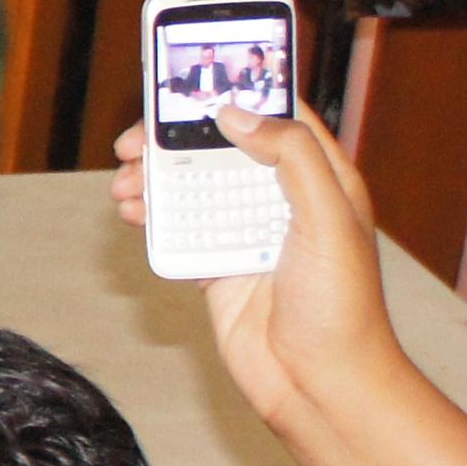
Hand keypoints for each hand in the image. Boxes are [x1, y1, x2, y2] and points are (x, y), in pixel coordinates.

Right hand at [120, 106, 405, 427]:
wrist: (318, 383)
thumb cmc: (341, 306)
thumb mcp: (327, 215)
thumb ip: (290, 155)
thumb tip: (237, 113)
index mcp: (321, 177)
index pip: (277, 113)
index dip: (236, 92)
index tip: (190, 83)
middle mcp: (283, 200)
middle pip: (222, 146)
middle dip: (176, 138)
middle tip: (136, 141)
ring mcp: (249, 233)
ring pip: (194, 186)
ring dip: (156, 178)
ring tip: (125, 184)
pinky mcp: (220, 267)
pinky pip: (181, 230)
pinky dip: (153, 218)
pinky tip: (134, 215)